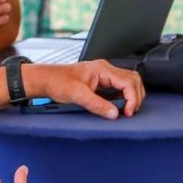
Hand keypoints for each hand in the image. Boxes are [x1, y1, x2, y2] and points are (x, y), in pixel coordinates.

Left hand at [24, 60, 145, 118]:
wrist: (46, 80)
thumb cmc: (58, 82)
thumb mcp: (76, 95)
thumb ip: (96, 104)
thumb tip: (114, 113)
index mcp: (102, 69)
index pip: (128, 81)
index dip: (132, 97)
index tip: (128, 112)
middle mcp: (106, 70)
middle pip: (133, 80)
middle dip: (136, 96)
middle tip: (130, 112)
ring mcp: (105, 75)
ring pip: (129, 83)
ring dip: (132, 96)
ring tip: (126, 110)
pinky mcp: (103, 82)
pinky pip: (121, 88)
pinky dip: (125, 97)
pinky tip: (120, 107)